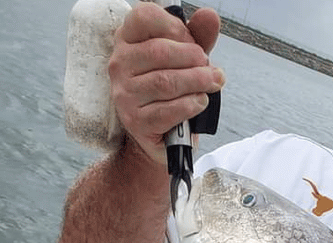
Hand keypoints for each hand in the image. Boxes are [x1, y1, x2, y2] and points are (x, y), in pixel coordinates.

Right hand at [108, 3, 223, 164]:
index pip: (144, 16)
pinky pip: (168, 110)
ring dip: (197, 82)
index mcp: (128, 39)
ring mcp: (124, 93)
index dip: (175, 27)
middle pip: (160, 52)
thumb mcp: (186, 61)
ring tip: (212, 84)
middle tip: (211, 70)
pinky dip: (190, 105)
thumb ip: (197, 37)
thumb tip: (210, 15)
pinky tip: (200, 102)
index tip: (193, 43)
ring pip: (166, 82)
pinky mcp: (136, 121)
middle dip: (194, 60)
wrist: (163, 136)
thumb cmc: (173, 92)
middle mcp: (120, 63)